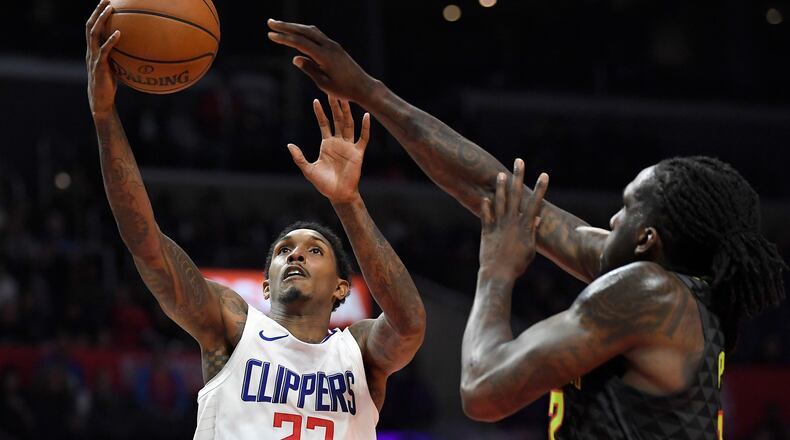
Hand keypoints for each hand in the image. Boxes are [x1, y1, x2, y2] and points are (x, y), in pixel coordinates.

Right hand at [86, 0, 120, 116]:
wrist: (101, 100)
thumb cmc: (109, 84)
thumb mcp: (114, 67)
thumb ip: (120, 56)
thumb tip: (136, 49)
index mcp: (93, 49)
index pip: (92, 28)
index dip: (96, 14)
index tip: (105, 3)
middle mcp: (91, 50)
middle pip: (90, 25)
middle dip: (97, 11)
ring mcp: (93, 57)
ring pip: (93, 34)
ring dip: (101, 19)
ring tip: (110, 8)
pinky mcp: (99, 66)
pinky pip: (104, 50)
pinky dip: (111, 40)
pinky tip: (119, 33)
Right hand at [267, 19, 374, 102]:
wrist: (363, 87)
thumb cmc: (344, 90)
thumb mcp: (324, 84)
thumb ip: (309, 70)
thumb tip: (295, 58)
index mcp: (325, 56)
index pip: (300, 43)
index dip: (284, 38)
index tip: (270, 35)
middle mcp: (329, 46)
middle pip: (304, 31)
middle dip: (286, 26)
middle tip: (270, 22)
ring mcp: (333, 45)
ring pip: (311, 31)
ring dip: (295, 27)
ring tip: (280, 25)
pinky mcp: (335, 47)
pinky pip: (317, 35)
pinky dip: (304, 32)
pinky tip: (297, 32)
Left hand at [288, 97, 370, 203]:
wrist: (338, 195)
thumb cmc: (323, 184)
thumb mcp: (308, 170)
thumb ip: (299, 157)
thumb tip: (289, 145)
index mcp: (327, 144)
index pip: (323, 123)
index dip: (320, 112)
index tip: (316, 100)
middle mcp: (338, 142)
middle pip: (337, 120)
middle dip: (335, 106)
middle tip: (333, 91)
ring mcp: (349, 146)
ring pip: (349, 125)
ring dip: (347, 112)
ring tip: (346, 98)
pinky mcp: (358, 153)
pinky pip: (363, 138)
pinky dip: (365, 128)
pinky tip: (366, 116)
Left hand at [479, 159, 548, 279]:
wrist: (498, 274)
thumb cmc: (517, 265)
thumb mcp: (530, 250)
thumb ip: (533, 233)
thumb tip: (537, 219)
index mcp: (525, 226)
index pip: (535, 203)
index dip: (540, 188)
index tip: (544, 174)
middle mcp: (512, 222)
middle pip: (516, 195)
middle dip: (518, 177)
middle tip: (519, 161)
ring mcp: (498, 225)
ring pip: (499, 201)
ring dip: (500, 187)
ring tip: (500, 174)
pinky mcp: (486, 231)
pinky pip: (485, 215)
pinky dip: (486, 206)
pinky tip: (485, 197)